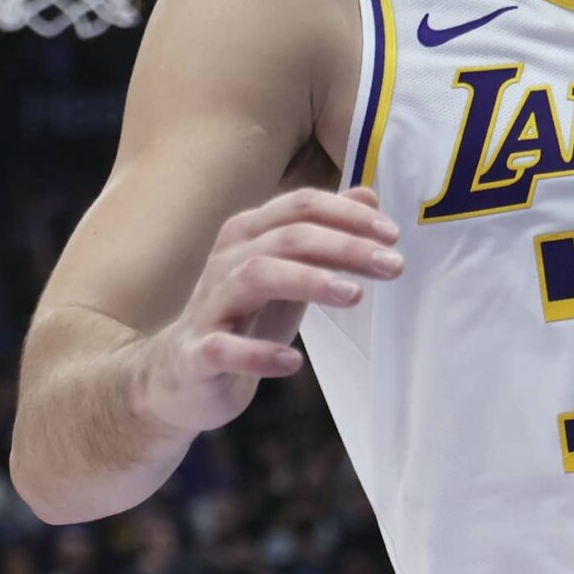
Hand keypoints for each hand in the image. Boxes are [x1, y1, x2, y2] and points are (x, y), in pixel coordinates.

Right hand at [138, 186, 402, 435]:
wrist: (180, 377)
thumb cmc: (244, 316)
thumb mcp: (290, 271)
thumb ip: (326, 234)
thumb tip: (368, 196)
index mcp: (248, 234)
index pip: (301, 206)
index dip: (349, 215)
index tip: (393, 235)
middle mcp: (226, 260)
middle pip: (288, 237)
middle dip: (345, 246)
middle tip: (394, 265)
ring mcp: (208, 305)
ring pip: (256, 276)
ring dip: (309, 281)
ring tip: (354, 296)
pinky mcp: (196, 354)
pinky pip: (223, 348)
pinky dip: (258, 354)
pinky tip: (292, 361)